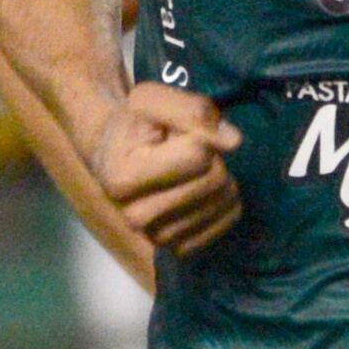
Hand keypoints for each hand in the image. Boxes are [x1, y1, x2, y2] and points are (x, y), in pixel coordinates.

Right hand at [92, 80, 242, 255]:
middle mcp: (137, 218)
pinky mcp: (180, 249)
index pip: (198, 154)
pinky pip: (229, 219)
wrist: (115, 157)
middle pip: (214, 179)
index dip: (201, 133)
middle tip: (186, 149)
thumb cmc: (134, 125)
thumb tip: (232, 141)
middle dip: (212, 155)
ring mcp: (158, 239)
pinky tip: (202, 190)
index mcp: (123, 179)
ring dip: (220, 175)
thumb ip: (192, 111)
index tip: (177, 132)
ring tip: (190, 169)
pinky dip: (225, 199)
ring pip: (225, 199)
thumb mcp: (151, 99)